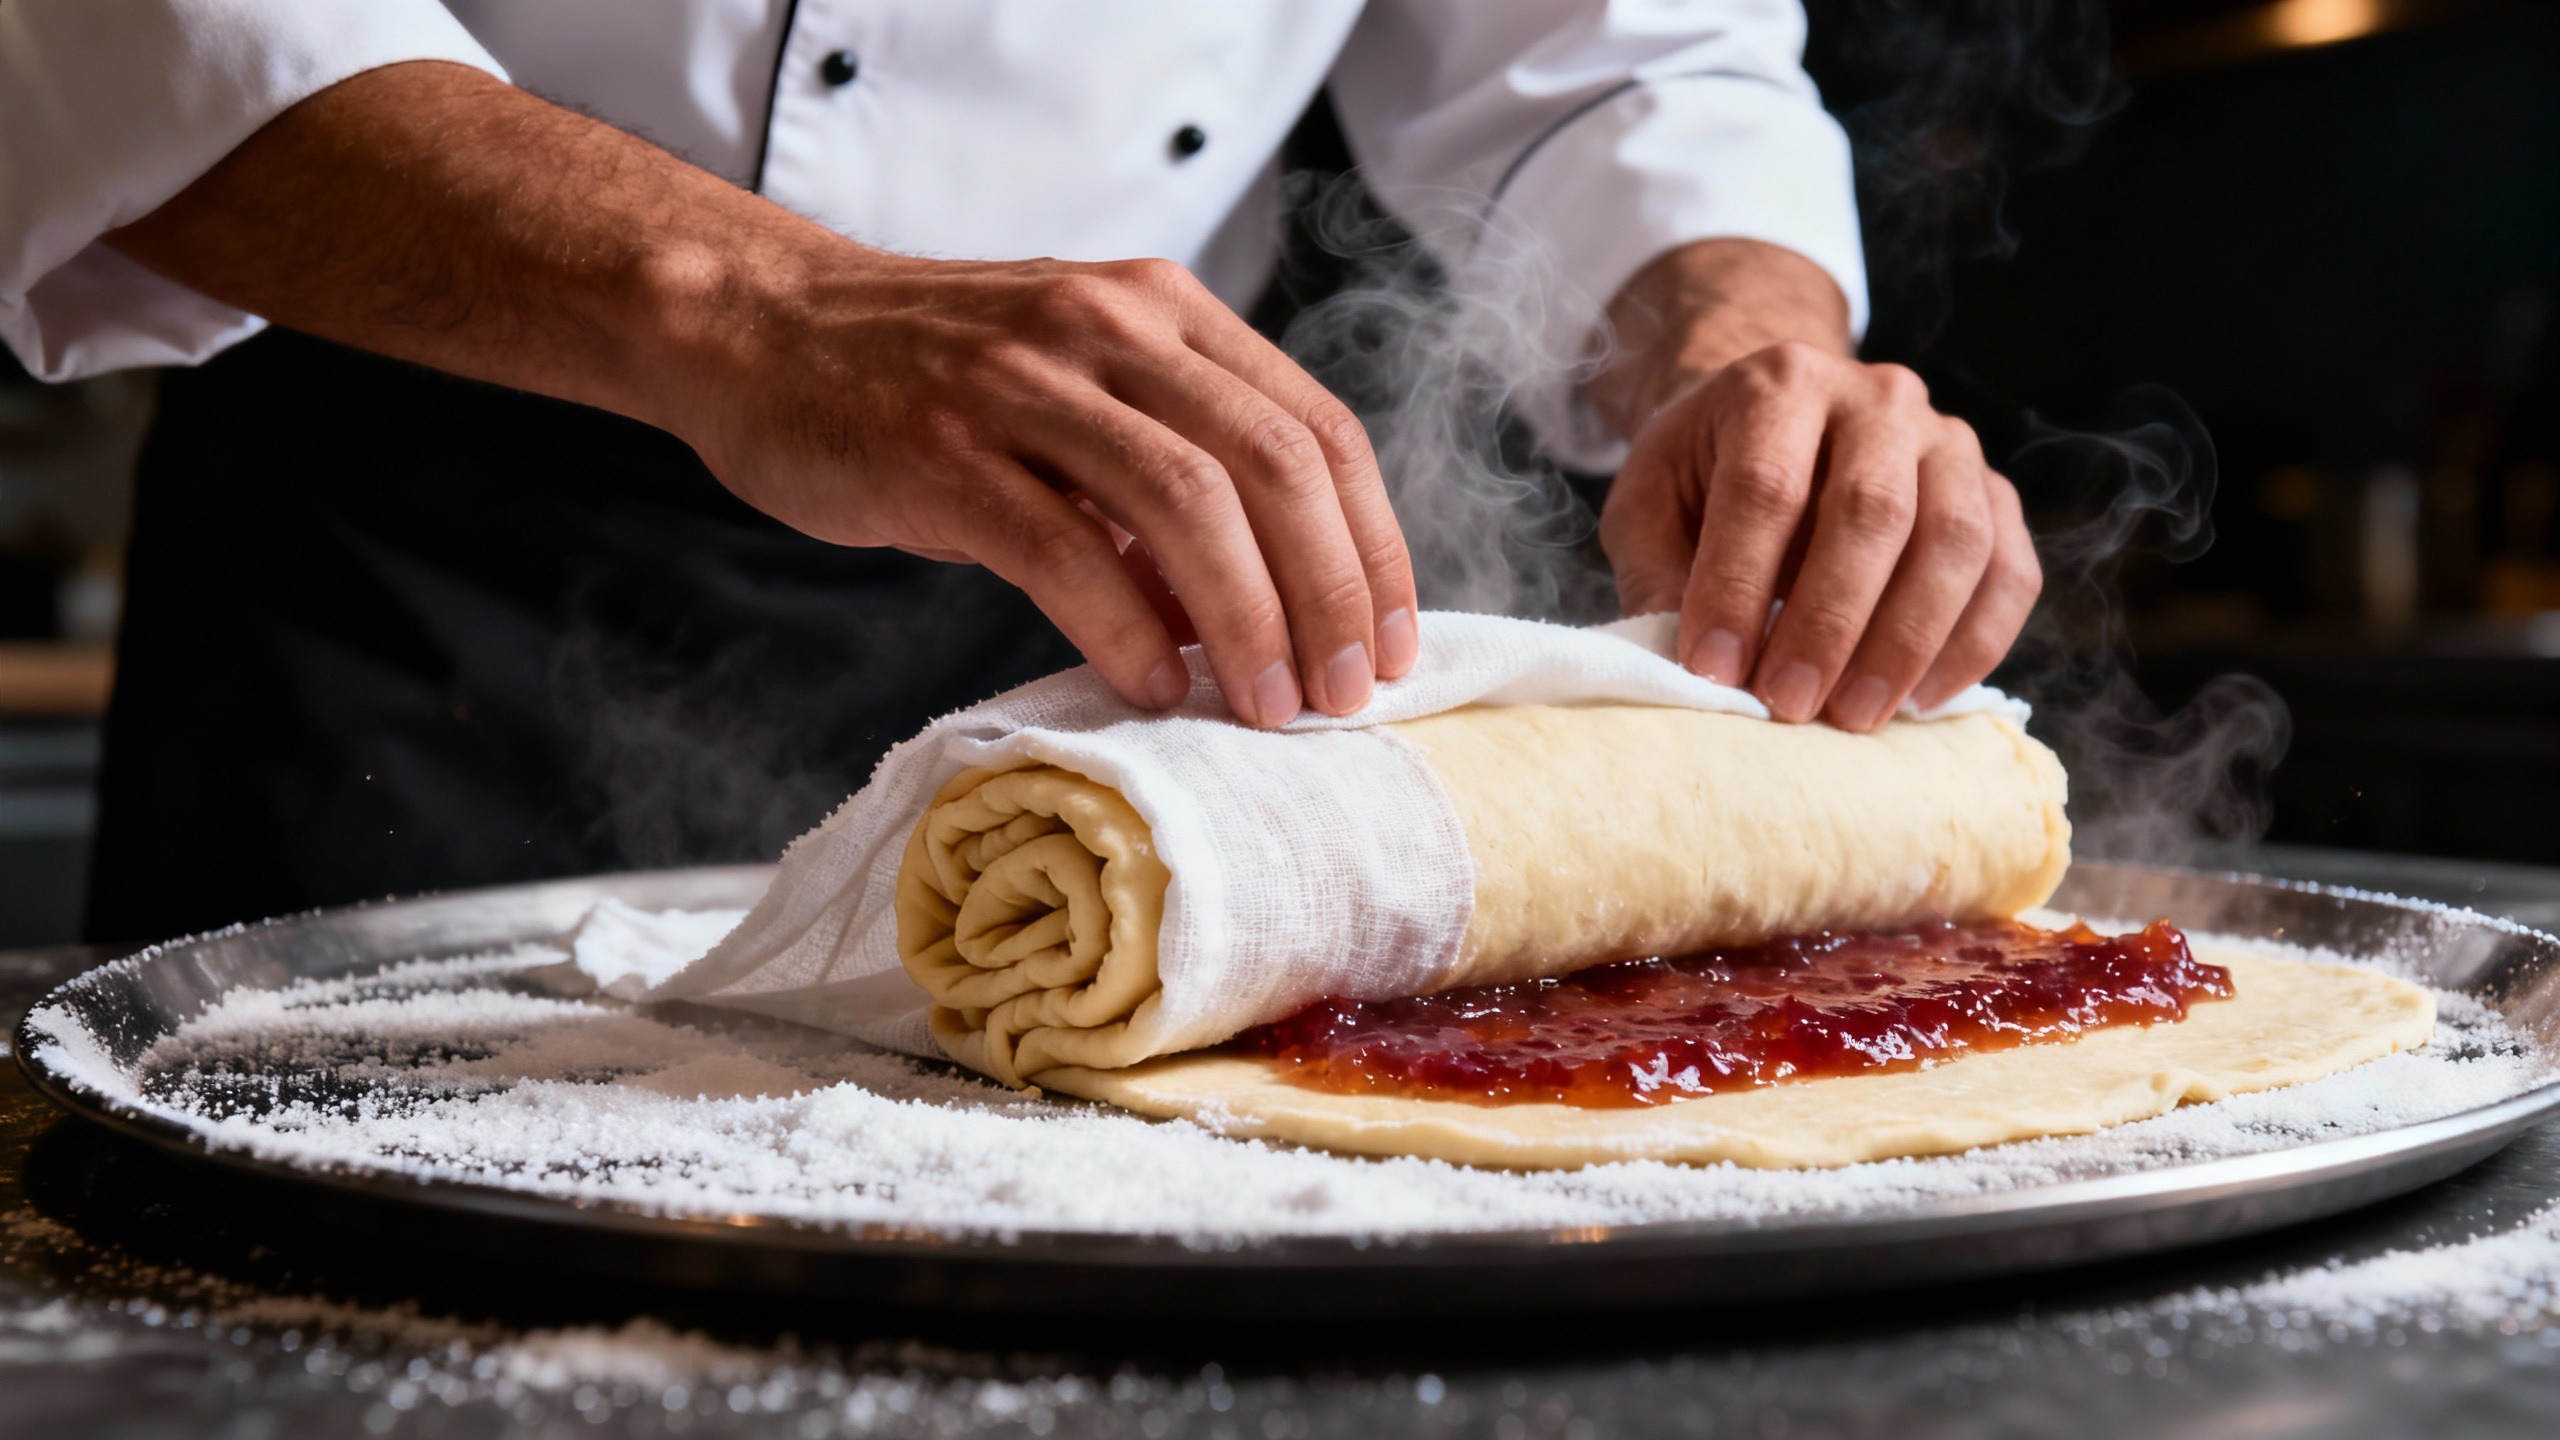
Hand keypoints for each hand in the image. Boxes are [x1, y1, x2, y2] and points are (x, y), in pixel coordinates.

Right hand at [102, 62, 1416, 728]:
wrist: (758, 328)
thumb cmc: (930, 376)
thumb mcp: (1078, 387)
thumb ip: (1173, 474)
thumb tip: (1268, 612)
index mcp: (1163, 311)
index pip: (1319, 427)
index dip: (1375, 547)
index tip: (1388, 645)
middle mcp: (1109, 328)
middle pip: (1276, 463)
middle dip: (1332, 593)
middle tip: (1342, 695)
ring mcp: (1024, 383)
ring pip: (1190, 500)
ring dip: (1249, 617)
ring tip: (1265, 705)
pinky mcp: (942, 449)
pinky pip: (1067, 546)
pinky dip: (1129, 626)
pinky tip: (1154, 683)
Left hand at [1590, 245, 2039, 731]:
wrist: (1776, 422)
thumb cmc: (1704, 472)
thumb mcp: (1649, 504)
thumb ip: (1656, 575)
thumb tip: (1682, 670)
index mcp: (1780, 384)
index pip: (1766, 486)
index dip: (1738, 584)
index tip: (1713, 669)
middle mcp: (1878, 398)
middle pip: (1872, 511)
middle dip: (1829, 623)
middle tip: (1790, 704)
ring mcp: (1949, 441)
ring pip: (1954, 540)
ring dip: (1908, 641)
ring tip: (1855, 715)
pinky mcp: (1994, 493)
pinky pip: (2010, 571)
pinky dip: (1975, 643)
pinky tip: (1923, 701)